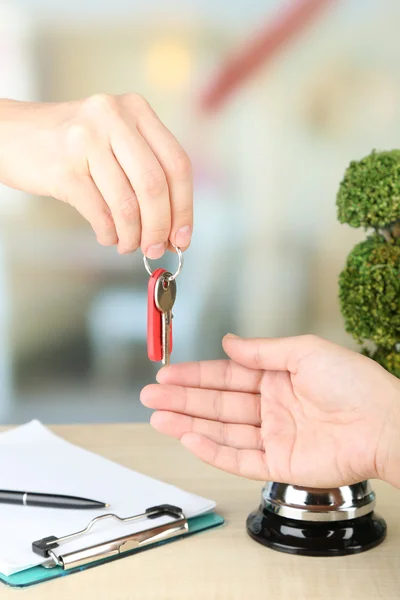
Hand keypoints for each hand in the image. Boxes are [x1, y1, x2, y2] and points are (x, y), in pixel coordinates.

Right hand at [0, 94, 191, 255]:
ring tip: (128, 245)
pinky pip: (100, 214)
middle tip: (156, 249)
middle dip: (160, 227)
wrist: (11, 134)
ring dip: (133, 236)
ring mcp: (86, 140)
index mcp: (136, 109)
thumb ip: (145, 174)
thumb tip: (173, 230)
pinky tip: (108, 236)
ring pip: (127, 204)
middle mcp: (113, 118)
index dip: (184, 207)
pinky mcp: (64, 167)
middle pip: (155, 186)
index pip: (177, 164)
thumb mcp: (114, 141)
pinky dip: (109, 234)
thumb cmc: (71, 145)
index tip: (182, 237)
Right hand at [141, 334, 399, 487]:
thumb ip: (262, 351)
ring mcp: (274, 436)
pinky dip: (212, 449)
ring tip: (157, 417)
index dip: (196, 375)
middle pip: (218, 403)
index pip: (227, 375)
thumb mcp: (304, 351)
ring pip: (222, 430)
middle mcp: (272, 407)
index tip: (168, 374)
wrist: (384, 423)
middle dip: (182, 399)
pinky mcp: (279, 464)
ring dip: (188, 423)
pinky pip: (239, 458)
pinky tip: (189, 437)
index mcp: (278, 378)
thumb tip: (229, 342)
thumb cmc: (354, 383)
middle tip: (150, 396)